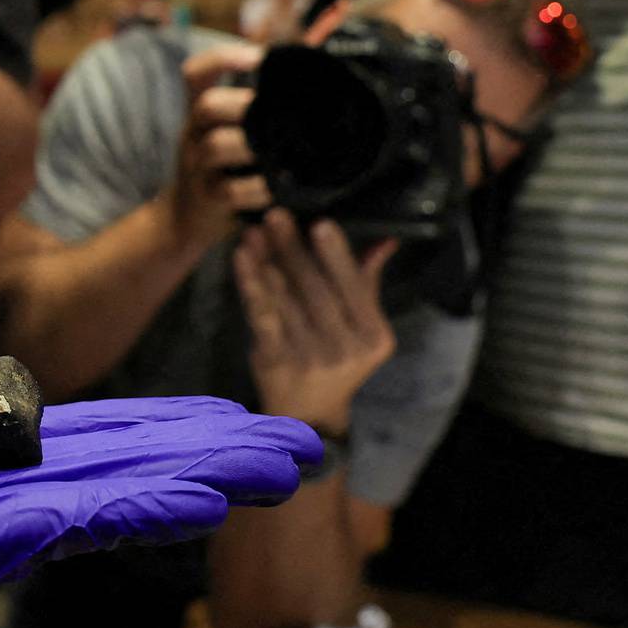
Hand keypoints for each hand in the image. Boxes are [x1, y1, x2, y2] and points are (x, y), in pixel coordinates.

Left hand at [0, 346, 318, 627]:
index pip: (54, 443)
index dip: (142, 432)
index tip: (218, 419)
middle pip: (93, 467)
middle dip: (193, 452)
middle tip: (293, 438)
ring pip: (85, 491)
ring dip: (182, 471)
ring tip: (274, 453)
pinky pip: (35, 517)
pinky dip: (115, 500)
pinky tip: (183, 485)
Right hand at [170, 43, 271, 254]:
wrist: (185, 218)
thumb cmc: (220, 168)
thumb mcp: (223, 133)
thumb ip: (251, 111)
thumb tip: (305, 80)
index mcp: (200, 114)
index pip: (196, 73)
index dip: (223, 59)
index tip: (258, 58)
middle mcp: (194, 135)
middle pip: (206, 105)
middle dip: (242, 104)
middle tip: (272, 111)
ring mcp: (197, 168)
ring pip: (215, 146)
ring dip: (251, 145)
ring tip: (279, 152)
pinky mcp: (206, 200)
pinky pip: (228, 191)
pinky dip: (256, 189)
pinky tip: (276, 189)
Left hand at [232, 209, 396, 429]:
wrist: (308, 411)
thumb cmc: (337, 354)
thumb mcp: (361, 324)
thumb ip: (366, 281)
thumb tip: (385, 239)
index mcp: (374, 335)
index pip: (354, 288)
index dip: (336, 256)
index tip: (320, 222)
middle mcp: (345, 348)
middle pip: (316, 290)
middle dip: (293, 250)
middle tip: (276, 216)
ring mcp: (309, 357)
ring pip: (285, 300)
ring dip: (266, 262)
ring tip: (253, 231)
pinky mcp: (276, 361)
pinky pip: (261, 316)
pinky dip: (251, 285)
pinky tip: (242, 258)